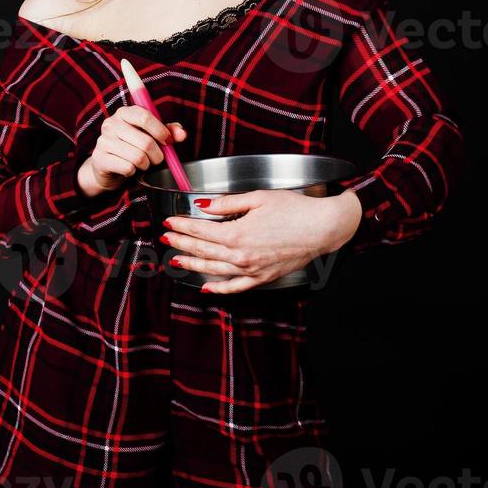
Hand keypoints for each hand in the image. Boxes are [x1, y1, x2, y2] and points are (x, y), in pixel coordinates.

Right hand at [77, 105, 187, 197]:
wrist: (107, 167)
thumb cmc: (132, 147)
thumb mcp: (151, 135)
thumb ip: (168, 131)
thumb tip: (182, 134)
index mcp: (124, 113)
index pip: (145, 116)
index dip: (160, 130)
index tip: (167, 141)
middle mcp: (111, 124)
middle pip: (145, 141)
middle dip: (157, 155)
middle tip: (157, 159)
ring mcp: (104, 141)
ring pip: (138, 157)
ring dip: (146, 165)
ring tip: (143, 164)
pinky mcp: (100, 158)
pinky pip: (127, 167)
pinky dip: (133, 172)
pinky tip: (129, 169)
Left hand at [162, 188, 362, 293]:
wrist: (322, 227)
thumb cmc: (295, 209)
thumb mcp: (258, 198)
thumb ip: (227, 204)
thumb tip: (204, 206)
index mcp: (238, 234)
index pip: (201, 231)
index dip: (182, 226)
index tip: (169, 222)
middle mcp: (242, 255)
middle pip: (203, 251)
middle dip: (181, 244)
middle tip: (166, 239)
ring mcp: (252, 269)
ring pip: (214, 269)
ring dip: (192, 265)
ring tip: (176, 261)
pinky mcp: (262, 277)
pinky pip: (235, 287)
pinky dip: (219, 288)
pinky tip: (206, 287)